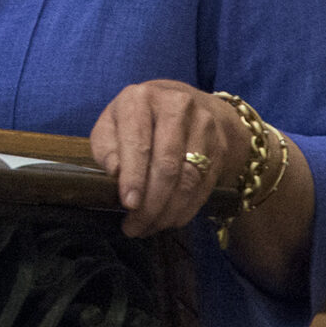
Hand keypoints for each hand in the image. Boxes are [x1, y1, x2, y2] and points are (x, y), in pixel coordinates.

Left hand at [89, 80, 247, 238]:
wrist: (180, 104)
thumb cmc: (135, 120)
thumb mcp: (110, 125)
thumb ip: (106, 148)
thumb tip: (114, 173)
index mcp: (140, 99)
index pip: (139, 143)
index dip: (134, 177)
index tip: (128, 205)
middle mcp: (176, 107)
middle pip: (167, 165)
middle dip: (151, 203)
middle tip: (136, 226)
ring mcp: (203, 125)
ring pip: (189, 179)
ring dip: (169, 211)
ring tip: (150, 227)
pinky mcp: (219, 146)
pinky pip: (204, 185)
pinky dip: (187, 209)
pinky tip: (171, 219)